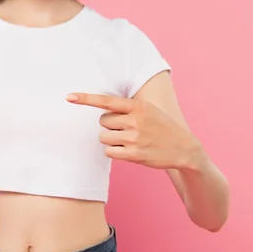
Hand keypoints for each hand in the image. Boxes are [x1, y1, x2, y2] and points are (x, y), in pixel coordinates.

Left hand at [66, 93, 201, 169]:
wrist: (184, 149)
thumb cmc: (161, 127)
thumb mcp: (148, 111)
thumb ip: (127, 108)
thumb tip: (102, 109)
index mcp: (138, 106)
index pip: (107, 101)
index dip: (86, 99)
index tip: (69, 97)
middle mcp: (135, 120)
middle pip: (102, 122)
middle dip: (109, 126)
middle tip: (125, 130)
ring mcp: (134, 138)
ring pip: (103, 137)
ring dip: (111, 140)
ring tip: (128, 141)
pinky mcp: (133, 154)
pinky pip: (109, 151)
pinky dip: (114, 152)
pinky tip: (128, 150)